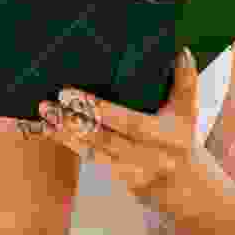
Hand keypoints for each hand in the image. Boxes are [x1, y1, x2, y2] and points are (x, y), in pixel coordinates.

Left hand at [33, 47, 200, 208]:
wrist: (182, 183)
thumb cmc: (182, 136)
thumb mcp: (189, 109)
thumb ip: (186, 80)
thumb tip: (181, 51)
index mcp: (164, 137)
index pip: (129, 123)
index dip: (100, 110)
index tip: (71, 94)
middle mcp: (145, 157)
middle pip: (104, 139)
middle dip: (74, 122)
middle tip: (50, 103)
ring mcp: (129, 170)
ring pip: (91, 151)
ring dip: (64, 133)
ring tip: (45, 113)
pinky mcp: (114, 176)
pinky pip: (87, 157)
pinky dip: (66, 142)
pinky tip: (48, 128)